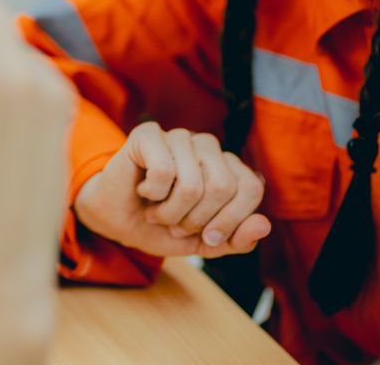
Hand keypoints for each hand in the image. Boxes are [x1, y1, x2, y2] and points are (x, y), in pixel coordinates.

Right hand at [73, 122, 270, 257]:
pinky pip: (163, 171)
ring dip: (170, 212)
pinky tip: (144, 191)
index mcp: (228, 167)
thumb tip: (263, 225)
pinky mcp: (148, 134)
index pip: (251, 188)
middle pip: (223, 187)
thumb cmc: (162, 227)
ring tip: (157, 211)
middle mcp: (207, 147)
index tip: (207, 237)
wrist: (116, 221)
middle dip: (196, 220)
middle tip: (175, 223)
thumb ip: (236, 239)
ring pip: (192, 184)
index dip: (230, 221)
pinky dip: (152, 194)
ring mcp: (179, 137)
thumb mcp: (203, 243)